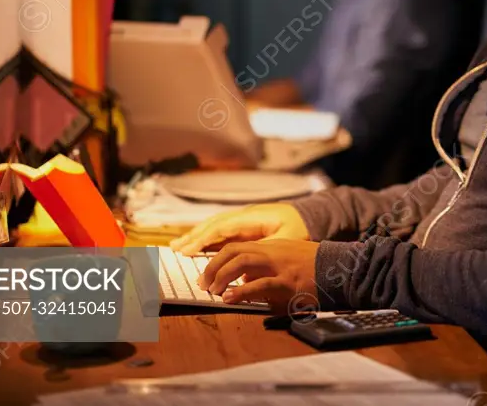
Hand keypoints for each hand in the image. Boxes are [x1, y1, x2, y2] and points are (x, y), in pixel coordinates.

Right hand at [169, 203, 309, 254]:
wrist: (311, 215)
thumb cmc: (301, 228)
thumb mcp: (288, 240)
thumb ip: (266, 254)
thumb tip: (246, 271)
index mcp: (253, 218)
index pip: (222, 226)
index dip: (204, 238)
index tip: (188, 250)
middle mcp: (244, 216)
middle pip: (213, 224)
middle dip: (194, 236)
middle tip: (175, 249)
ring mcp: (244, 219)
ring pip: (214, 226)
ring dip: (196, 235)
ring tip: (178, 246)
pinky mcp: (245, 225)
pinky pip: (221, 230)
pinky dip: (207, 237)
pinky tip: (196, 245)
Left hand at [199, 239, 319, 309]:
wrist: (340, 268)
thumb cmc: (315, 266)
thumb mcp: (287, 259)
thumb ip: (265, 266)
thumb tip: (244, 281)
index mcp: (271, 247)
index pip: (236, 247)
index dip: (217, 260)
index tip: (207, 274)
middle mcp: (272, 253)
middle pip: (234, 251)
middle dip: (213, 267)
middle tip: (204, 283)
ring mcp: (279, 267)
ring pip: (242, 263)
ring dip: (222, 276)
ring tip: (212, 290)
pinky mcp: (287, 283)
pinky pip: (259, 285)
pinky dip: (241, 292)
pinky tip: (229, 298)